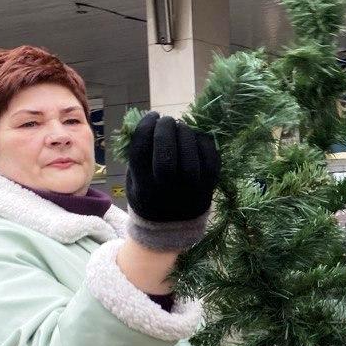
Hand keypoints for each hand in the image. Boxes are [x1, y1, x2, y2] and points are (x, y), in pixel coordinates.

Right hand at [125, 112, 219, 250]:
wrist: (170, 228)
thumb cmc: (149, 195)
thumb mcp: (134, 180)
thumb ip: (139, 154)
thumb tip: (148, 121)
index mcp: (143, 186)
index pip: (141, 150)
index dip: (145, 126)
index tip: (151, 116)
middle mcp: (166, 190)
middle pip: (166, 153)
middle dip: (165, 129)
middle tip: (166, 120)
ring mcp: (190, 190)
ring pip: (190, 156)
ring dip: (185, 134)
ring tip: (180, 127)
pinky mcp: (209, 187)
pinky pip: (211, 159)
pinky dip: (204, 143)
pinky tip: (195, 137)